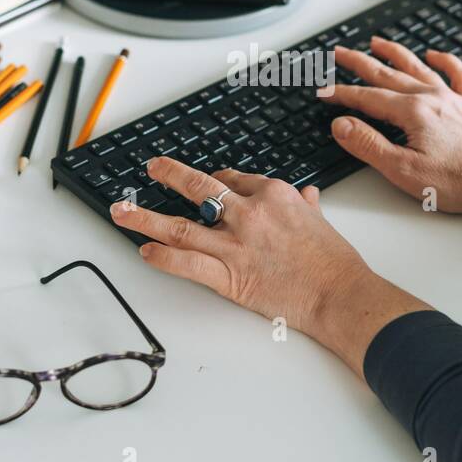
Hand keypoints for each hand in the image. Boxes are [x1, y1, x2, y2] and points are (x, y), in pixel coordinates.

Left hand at [110, 156, 428, 375]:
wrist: (338, 292)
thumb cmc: (333, 261)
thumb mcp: (321, 220)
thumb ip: (307, 206)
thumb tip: (308, 197)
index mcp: (273, 194)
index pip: (232, 178)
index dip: (214, 181)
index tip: (203, 182)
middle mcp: (249, 212)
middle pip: (199, 187)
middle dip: (169, 175)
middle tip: (152, 169)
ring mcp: (235, 243)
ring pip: (181, 225)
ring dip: (146, 216)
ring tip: (122, 210)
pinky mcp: (229, 275)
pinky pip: (186, 263)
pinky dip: (162, 257)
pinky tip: (145, 251)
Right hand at [325, 36, 461, 221]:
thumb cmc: (458, 182)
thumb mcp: (403, 170)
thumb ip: (369, 144)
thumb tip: (342, 125)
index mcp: (412, 113)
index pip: (367, 97)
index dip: (341, 93)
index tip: (323, 90)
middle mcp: (431, 98)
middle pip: (387, 73)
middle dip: (359, 62)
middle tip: (339, 53)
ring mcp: (451, 99)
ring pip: (416, 67)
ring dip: (394, 52)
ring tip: (377, 42)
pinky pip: (457, 74)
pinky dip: (445, 61)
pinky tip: (434, 54)